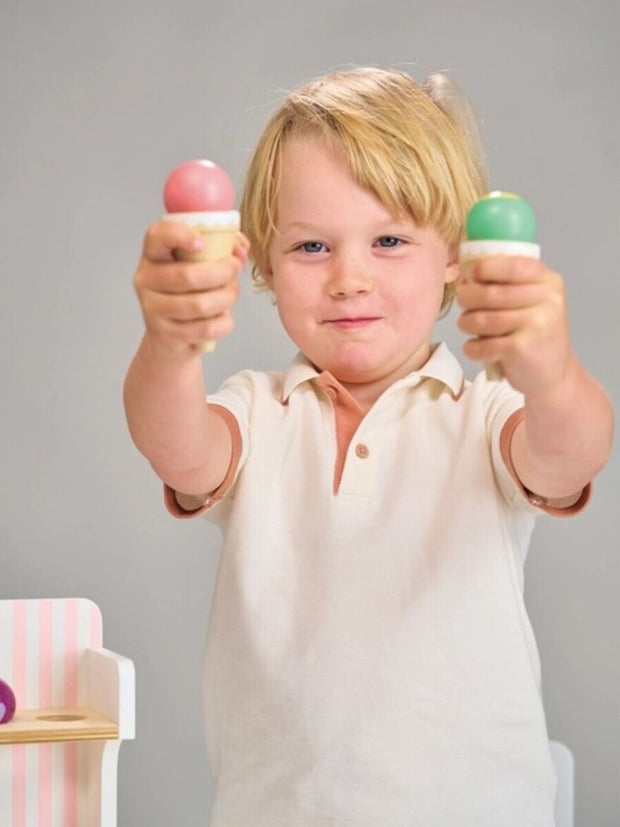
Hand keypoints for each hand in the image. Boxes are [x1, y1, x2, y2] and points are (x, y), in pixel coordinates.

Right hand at [133, 221, 248, 357]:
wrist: (170, 337)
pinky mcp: (166, 334)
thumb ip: (221, 249)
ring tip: (231, 294)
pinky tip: (223, 317)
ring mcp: (153, 309)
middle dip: (222, 273)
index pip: (157, 237)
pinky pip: (205, 329)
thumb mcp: (198, 264)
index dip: (179, 235)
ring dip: (226, 298)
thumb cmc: (188, 292)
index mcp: (153, 255)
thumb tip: (240, 249)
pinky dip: (223, 323)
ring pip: (199, 305)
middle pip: (188, 275)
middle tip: (235, 270)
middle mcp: (147, 280)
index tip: (202, 242)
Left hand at [456, 256, 571, 396]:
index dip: (484, 268)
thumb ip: (508, 284)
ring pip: (483, 319)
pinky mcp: (522, 348)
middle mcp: (547, 301)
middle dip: (467, 297)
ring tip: (467, 325)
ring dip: (466, 323)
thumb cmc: (533, 333)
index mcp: (549, 282)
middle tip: (463, 302)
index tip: (470, 275)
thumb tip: (466, 275)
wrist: (554, 373)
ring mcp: (536, 324)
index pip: (512, 266)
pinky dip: (472, 348)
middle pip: (491, 293)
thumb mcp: (532, 301)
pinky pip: (483, 344)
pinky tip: (476, 348)